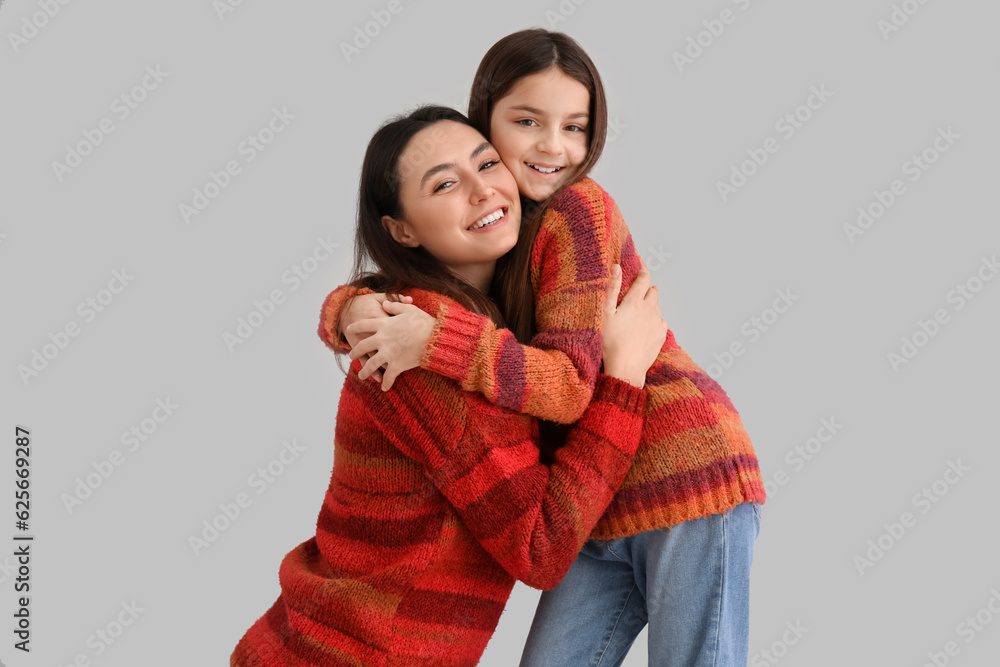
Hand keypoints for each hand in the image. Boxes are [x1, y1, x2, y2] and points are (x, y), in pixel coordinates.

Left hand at [346, 300, 435, 390]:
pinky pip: (388, 376)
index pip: (363, 325)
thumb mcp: (408, 309)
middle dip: (355, 352)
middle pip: (362, 346)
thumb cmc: (423, 322)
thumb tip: (385, 304)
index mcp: (383, 325)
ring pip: (371, 364)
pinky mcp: (397, 365)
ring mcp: (388, 353)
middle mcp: (382, 339)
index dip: (355, 327)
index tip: (349, 329)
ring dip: (365, 371)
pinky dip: (386, 383)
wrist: (434, 338)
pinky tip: (384, 388)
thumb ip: (394, 306)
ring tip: (361, 376)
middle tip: (351, 356)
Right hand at [601, 258, 667, 387]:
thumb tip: (617, 267)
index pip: (643, 278)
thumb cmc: (610, 342)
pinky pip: (661, 321)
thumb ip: (612, 289)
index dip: (642, 268)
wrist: (626, 369)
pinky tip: (647, 323)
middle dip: (646, 286)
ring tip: (640, 306)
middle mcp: (649, 309)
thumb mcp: (605, 314)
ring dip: (651, 302)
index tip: (640, 261)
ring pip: (657, 306)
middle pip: (653, 291)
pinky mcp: (660, 336)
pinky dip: (655, 318)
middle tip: (638, 286)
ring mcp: (657, 323)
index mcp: (634, 302)